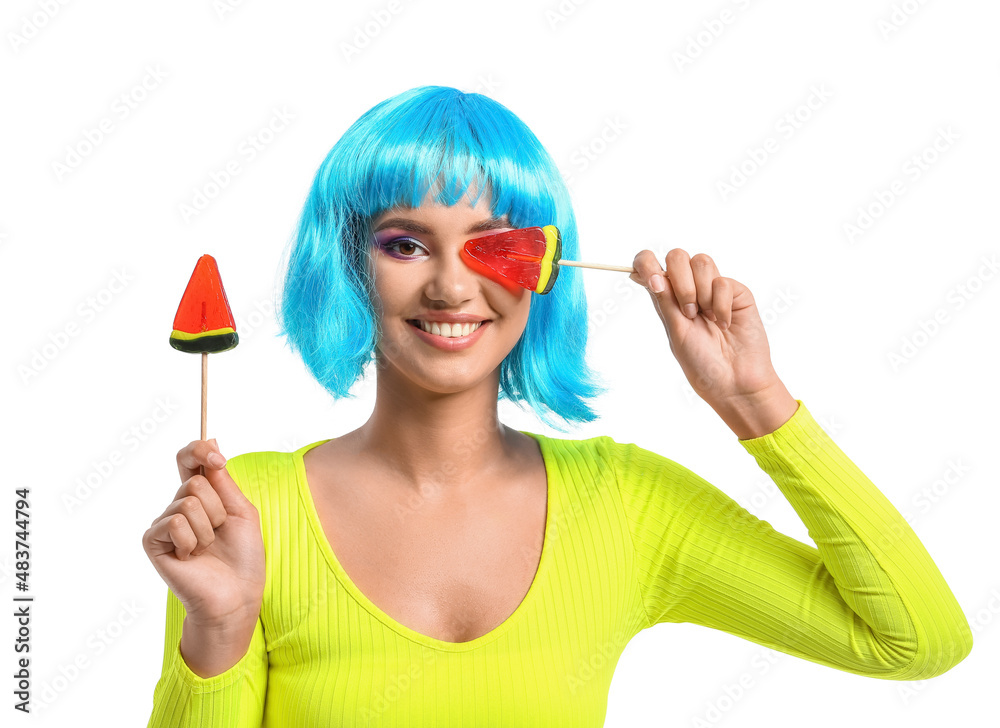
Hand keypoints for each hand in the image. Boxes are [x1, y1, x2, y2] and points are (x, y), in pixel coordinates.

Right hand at [142, 440, 264, 631]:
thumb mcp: (242, 510)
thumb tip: (211, 440)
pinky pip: (175, 523)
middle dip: (218, 507)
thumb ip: (223, 479)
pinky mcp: (153, 542)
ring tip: (208, 548)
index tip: (218, 456)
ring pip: (188, 501)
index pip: (188, 459)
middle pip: (194, 481)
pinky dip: (192, 540)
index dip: (198, 450)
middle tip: (220, 532)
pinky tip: (192, 557)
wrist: (237, 594)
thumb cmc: (244, 556)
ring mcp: (164, 524)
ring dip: (209, 527)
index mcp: (202, 495)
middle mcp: (179, 506)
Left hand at [630, 248, 784, 410]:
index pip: (650, 265)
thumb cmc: (702, 362)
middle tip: (689, 312)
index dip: (646, 263)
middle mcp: (688, 289)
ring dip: (702, 293)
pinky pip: (723, 281)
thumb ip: (665, 301)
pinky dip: (721, 305)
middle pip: (677, 256)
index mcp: (667, 299)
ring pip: (701, 262)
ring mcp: (712, 289)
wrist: (734, 380)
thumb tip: (647, 273)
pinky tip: (725, 324)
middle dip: (681, 282)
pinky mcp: (736, 292)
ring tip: (707, 318)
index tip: (654, 281)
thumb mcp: (676, 331)